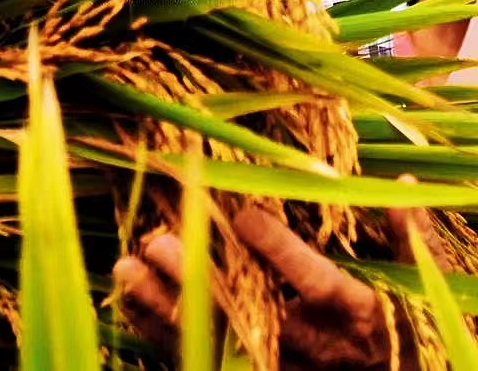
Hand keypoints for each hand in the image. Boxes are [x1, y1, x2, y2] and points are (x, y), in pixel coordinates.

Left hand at [113, 191, 444, 369]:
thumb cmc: (397, 325)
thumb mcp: (411, 282)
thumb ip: (405, 236)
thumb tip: (400, 184)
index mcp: (354, 314)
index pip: (316, 285)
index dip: (281, 253)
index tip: (244, 214)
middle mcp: (312, 347)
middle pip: (250, 316)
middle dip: (202, 280)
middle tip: (159, 242)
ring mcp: (278, 367)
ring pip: (215, 341)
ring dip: (165, 307)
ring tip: (126, 266)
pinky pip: (201, 358)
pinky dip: (160, 331)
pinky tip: (128, 296)